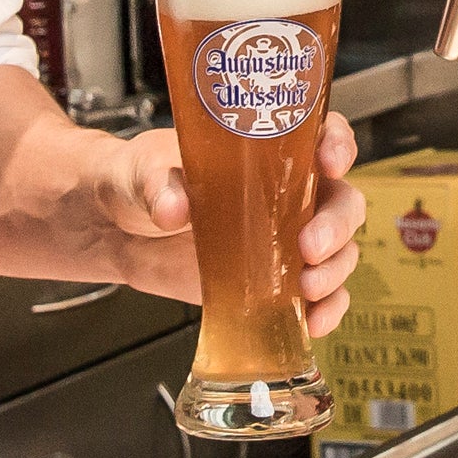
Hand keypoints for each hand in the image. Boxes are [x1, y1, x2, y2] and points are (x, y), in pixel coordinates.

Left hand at [86, 113, 366, 336]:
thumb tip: (173, 208)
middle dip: (336, 226)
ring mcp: (282, 240)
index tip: (330, 163)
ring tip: (307, 289)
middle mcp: (285, 193)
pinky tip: (313, 322)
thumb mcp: (144, 169)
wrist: (117, 230)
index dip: (337, 145)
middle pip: (340, 202)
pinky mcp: (272, 281)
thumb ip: (159, 184)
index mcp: (265, 151)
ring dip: (334, 271)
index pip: (321, 136)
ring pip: (337, 251)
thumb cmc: (138, 179)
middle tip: (310, 247)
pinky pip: (315, 297)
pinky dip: (324, 310)